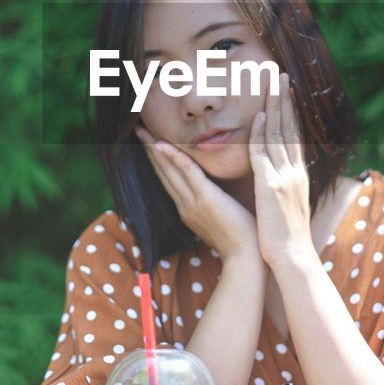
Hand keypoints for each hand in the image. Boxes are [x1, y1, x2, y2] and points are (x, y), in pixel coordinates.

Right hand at [134, 124, 260, 263]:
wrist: (246, 255)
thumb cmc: (240, 238)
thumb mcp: (220, 218)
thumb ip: (212, 203)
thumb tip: (216, 194)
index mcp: (187, 209)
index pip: (168, 179)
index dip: (157, 160)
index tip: (149, 142)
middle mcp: (184, 204)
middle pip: (162, 171)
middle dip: (149, 149)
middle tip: (138, 129)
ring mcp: (192, 201)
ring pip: (168, 169)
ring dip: (154, 147)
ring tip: (142, 130)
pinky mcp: (206, 197)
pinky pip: (186, 171)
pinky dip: (172, 156)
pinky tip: (161, 143)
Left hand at [249, 71, 315, 268]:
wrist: (292, 258)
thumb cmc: (287, 236)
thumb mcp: (288, 205)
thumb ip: (283, 186)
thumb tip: (278, 176)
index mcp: (298, 175)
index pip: (294, 136)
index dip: (291, 113)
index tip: (287, 92)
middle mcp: (295, 171)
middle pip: (290, 128)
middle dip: (286, 100)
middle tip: (282, 75)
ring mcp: (285, 177)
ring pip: (280, 135)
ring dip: (276, 107)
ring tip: (273, 84)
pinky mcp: (272, 186)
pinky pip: (265, 155)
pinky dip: (262, 134)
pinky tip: (259, 117)